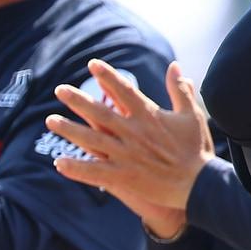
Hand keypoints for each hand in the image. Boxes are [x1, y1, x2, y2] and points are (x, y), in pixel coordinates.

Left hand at [46, 59, 212, 233]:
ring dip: (70, 130)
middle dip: (78, 101)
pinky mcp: (125, 176)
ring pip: (92, 140)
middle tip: (60, 90)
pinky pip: (95, 171)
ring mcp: (127, 155)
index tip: (93, 65)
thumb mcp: (192, 115)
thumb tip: (175, 66)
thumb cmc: (197, 150)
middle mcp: (134, 133)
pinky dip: (77, 168)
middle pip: (101, 113)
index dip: (108, 77)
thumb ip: (180, 90)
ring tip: (50, 121)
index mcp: (150, 116)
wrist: (200, 185)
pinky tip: (59, 163)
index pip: (125, 91)